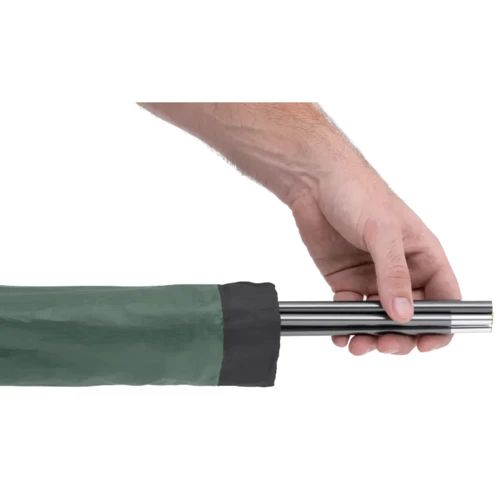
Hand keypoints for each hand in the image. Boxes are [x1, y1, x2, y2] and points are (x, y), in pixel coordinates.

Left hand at [291, 164, 460, 354]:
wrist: (314, 182)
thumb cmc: (358, 192)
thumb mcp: (383, 231)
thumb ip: (393, 274)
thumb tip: (404, 314)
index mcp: (423, 255)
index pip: (444, 297)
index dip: (440, 324)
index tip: (426, 343)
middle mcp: (401, 270)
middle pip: (411, 316)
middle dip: (401, 336)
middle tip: (384, 344)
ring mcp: (372, 277)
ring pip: (380, 319)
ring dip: (371, 336)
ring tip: (358, 344)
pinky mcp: (346, 280)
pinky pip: (350, 310)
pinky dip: (346, 325)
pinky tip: (339, 334)